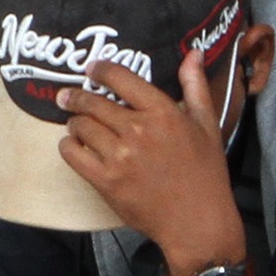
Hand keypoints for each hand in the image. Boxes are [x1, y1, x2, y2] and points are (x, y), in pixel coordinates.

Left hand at [53, 52, 246, 275]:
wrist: (197, 221)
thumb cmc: (206, 173)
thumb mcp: (208, 125)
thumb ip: (195, 87)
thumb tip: (193, 54)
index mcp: (163, 113)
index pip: (121, 79)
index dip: (100, 70)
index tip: (92, 69)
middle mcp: (138, 131)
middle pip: (92, 102)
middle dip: (76, 96)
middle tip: (67, 96)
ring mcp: (119, 157)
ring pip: (80, 126)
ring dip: (74, 122)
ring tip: (77, 124)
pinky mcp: (105, 181)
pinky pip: (72, 154)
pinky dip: (68, 146)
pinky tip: (74, 145)